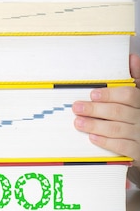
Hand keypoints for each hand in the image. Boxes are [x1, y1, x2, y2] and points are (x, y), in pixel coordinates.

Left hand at [72, 54, 139, 184]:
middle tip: (77, 107)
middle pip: (118, 112)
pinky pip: (122, 147)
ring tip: (79, 122)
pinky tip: (93, 138)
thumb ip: (137, 77)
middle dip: (95, 110)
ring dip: (95, 125)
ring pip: (117, 129)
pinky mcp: (139, 151)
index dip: (110, 94)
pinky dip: (106, 142)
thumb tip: (131, 58)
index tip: (92, 94)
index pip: (129, 95)